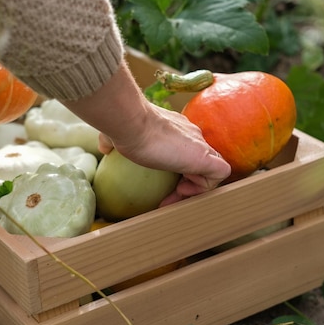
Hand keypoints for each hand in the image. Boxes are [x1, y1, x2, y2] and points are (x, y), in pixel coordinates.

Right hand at [98, 104, 230, 205]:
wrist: (131, 124)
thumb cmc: (122, 129)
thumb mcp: (115, 137)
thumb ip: (112, 141)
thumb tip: (104, 147)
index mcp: (174, 130)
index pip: (184, 152)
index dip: (175, 173)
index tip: (159, 187)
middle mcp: (191, 136)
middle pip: (200, 165)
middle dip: (186, 185)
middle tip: (166, 199)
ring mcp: (200, 145)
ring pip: (211, 171)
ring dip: (194, 190)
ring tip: (173, 200)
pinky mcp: (204, 158)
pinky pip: (219, 174)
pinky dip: (204, 188)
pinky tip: (182, 192)